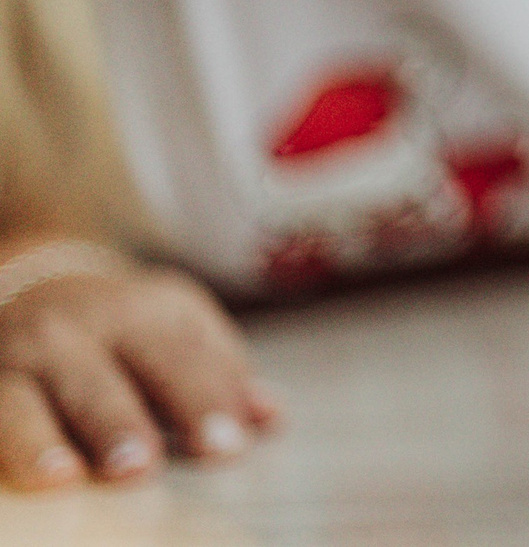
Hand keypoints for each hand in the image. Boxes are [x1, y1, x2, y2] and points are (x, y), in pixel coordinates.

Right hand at [0, 245, 279, 488]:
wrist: (31, 284)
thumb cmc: (120, 330)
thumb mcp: (175, 328)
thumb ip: (219, 374)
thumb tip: (267, 418)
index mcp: (140, 313)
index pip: (179, 357)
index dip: (204, 400)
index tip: (226, 446)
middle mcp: (71, 331)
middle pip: (99, 379)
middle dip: (119, 422)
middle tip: (139, 466)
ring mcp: (15, 359)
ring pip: (21, 401)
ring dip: (40, 439)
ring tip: (63, 476)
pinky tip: (11, 478)